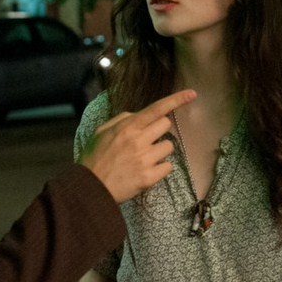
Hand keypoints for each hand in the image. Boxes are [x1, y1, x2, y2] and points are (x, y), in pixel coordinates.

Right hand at [79, 90, 196, 202]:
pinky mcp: (149, 177)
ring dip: (160, 151)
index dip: (176, 100)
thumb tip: (137, 115)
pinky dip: (161, 169)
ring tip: (143, 158)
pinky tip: (147, 171)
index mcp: (127, 127)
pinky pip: (168, 167)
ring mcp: (145, 159)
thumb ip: (121, 120)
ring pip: (169, 146)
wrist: (89, 187)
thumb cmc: (94, 158)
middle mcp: (139, 140)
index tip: (192, 94)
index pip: (156, 108)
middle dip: (159, 130)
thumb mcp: (101, 132)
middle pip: (166, 124)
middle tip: (146, 139)